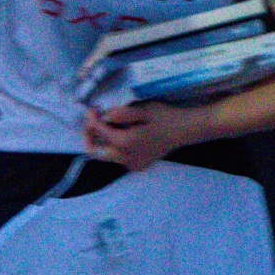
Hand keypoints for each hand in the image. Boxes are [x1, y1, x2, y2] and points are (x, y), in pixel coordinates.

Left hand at [82, 102, 201, 171]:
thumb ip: (122, 113)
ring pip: (106, 155)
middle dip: (89, 136)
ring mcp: (131, 164)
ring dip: (101, 140)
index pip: (100, 133)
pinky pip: (117, 157)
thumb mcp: (145, 109)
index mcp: (126, 143)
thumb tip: (105, 116)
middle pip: (96, 152)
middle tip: (92, 120)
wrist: (184, 130)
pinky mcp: (136, 165)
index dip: (92, 120)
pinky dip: (112, 145)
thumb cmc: (166, 117)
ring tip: (106, 123)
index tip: (91, 109)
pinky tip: (120, 132)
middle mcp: (126, 158)